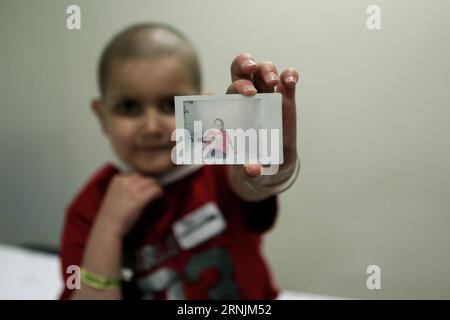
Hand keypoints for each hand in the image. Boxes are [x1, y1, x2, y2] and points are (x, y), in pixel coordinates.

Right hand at [96, 173, 162, 237]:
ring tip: (156, 196)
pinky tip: (158, 198)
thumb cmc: (111, 216)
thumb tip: (142, 186)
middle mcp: (124, 181)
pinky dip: (159, 194)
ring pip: (152, 182)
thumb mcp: (115, 195)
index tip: (145, 190)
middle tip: (152, 194)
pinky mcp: (140, 198)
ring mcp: (132, 189)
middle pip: (145, 177)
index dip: (143, 183)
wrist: (107, 228)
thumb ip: (126, 187)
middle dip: (150, 185)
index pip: (137, 175)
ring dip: (156, 189)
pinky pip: (156, 190)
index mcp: (117, 179)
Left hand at [226, 53, 298, 176]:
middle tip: (255, 72)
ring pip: (264, 70)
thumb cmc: (252, 160)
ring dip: (268, 69)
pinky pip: (286, 79)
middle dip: (246, 65)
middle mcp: (248, 98)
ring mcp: (268, 95)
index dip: (237, 86)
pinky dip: (289, 75)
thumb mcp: (248, 168)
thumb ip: (249, 169)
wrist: (269, 163)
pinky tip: (291, 80)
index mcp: (234, 110)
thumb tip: (252, 170)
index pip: (230, 89)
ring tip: (274, 80)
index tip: (248, 92)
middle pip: (243, 70)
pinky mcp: (286, 97)